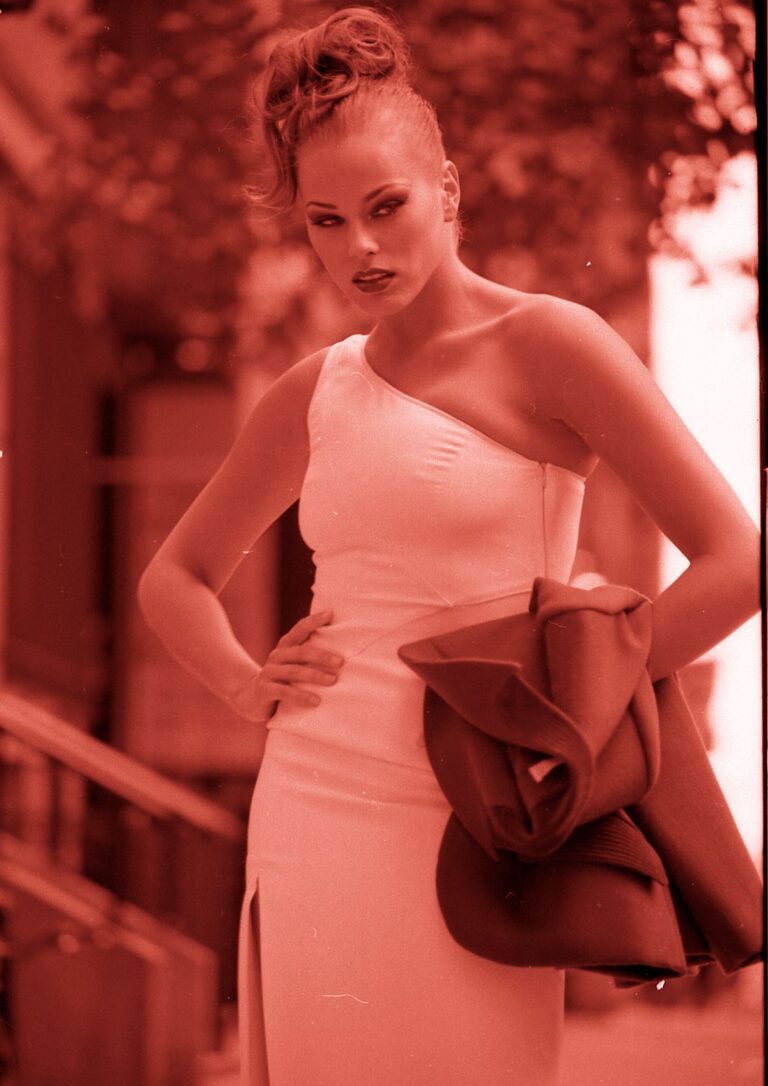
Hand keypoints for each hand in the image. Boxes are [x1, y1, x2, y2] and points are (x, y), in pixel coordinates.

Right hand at [225, 611, 342, 721]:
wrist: (251, 698)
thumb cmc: (282, 680)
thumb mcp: (293, 665)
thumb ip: (309, 658)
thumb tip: (343, 655)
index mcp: (285, 647)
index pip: (299, 629)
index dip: (313, 621)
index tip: (330, 614)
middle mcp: (277, 656)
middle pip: (301, 652)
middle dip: (322, 655)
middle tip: (341, 661)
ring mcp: (269, 672)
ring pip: (294, 671)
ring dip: (315, 675)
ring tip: (333, 680)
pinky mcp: (265, 690)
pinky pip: (285, 692)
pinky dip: (301, 696)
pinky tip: (316, 701)